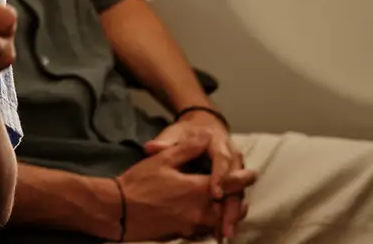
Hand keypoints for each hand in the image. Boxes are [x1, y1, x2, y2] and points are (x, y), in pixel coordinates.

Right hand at [117, 128, 254, 241]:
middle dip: (237, 201)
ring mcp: (192, 226)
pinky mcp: (183, 234)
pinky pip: (205, 230)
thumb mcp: (161, 160)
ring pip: (219, 222)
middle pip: (229, 208)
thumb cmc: (139, 183)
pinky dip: (211, 224)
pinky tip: (206, 220)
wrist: (120, 211)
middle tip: (242, 196)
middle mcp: (200, 211)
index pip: (230, 184)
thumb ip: (186, 149)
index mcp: (198, 189)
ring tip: (229, 208)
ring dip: (226, 214)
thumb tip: (203, 138)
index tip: (253, 173)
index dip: (243, 178)